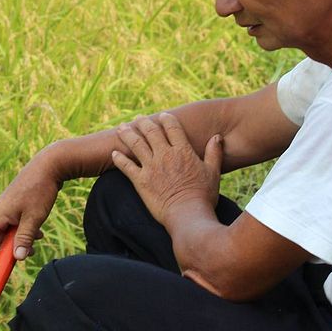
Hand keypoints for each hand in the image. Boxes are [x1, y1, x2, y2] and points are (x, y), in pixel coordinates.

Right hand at [0, 156, 61, 269]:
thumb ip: (25, 238)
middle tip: (20, 259)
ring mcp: (7, 205)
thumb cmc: (40, 190)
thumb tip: (18, 258)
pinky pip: (15, 221)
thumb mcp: (34, 218)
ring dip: (19, 240)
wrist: (49, 165)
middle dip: (7, 250)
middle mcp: (0, 210)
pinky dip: (24, 230)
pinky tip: (38, 231)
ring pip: (8, 230)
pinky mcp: (16, 202)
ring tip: (35, 244)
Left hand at [110, 112, 222, 228]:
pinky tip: (114, 153)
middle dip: (143, 122)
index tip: (162, 115)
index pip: (172, 127)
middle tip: (138, 118)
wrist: (187, 215)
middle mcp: (165, 155)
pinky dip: (119, 159)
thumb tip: (217, 137)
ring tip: (121, 128)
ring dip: (127, 134)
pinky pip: (126, 166)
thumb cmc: (203, 196)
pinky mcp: (140, 181)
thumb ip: (214, 153)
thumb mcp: (213, 172)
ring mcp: (151, 167)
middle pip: (150, 131)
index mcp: (183, 151)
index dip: (166, 119)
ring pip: (135, 144)